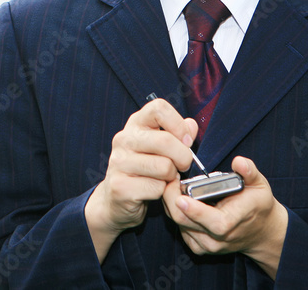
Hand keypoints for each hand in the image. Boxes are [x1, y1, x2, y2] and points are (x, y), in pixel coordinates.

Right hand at [84, 98, 197, 262]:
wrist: (116, 200)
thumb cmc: (144, 170)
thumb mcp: (161, 147)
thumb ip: (177, 134)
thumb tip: (191, 125)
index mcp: (135, 124)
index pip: (158, 108)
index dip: (178, 124)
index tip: (186, 141)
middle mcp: (124, 139)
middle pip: (165, 140)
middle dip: (183, 157)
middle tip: (182, 166)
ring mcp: (119, 162)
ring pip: (164, 166)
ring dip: (171, 176)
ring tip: (165, 178)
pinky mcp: (120, 186)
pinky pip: (156, 188)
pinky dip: (162, 192)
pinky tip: (153, 191)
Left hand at [162, 156, 287, 278]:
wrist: (260, 231)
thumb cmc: (257, 205)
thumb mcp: (259, 185)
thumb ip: (249, 172)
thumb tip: (239, 162)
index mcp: (232, 222)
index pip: (213, 222)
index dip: (195, 210)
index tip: (181, 196)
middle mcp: (218, 238)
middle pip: (185, 221)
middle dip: (172, 199)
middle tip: (171, 178)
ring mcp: (207, 245)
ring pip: (178, 224)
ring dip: (171, 204)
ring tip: (174, 186)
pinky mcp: (199, 246)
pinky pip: (180, 229)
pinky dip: (175, 213)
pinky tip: (179, 200)